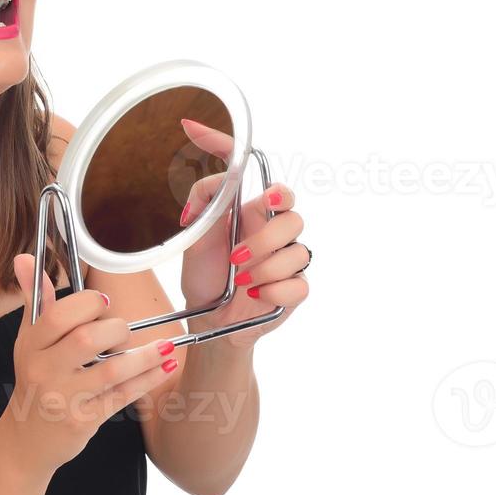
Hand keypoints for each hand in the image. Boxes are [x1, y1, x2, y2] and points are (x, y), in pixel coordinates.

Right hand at [3, 253, 179, 474]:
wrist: (26, 440)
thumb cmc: (35, 379)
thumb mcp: (29, 341)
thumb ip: (36, 300)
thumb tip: (25, 257)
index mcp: (31, 345)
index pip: (58, 316)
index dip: (86, 304)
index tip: (104, 302)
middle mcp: (43, 370)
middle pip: (86, 340)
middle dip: (115, 329)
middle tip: (124, 331)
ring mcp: (63, 398)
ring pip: (112, 371)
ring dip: (145, 356)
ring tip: (167, 346)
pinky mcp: (82, 421)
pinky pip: (122, 396)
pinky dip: (148, 379)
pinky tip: (165, 367)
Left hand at [174, 118, 309, 350]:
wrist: (208, 316)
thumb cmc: (204, 274)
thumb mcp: (195, 237)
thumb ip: (206, 201)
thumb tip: (221, 178)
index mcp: (254, 217)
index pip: (278, 192)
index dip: (281, 193)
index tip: (267, 198)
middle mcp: (275, 236)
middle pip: (294, 220)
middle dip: (265, 240)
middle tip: (235, 257)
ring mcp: (287, 262)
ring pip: (299, 254)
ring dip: (265, 270)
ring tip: (239, 281)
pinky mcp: (294, 289)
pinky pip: (299, 285)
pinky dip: (274, 292)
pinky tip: (255, 294)